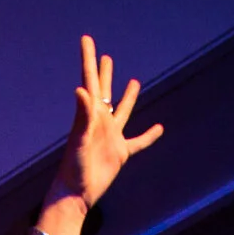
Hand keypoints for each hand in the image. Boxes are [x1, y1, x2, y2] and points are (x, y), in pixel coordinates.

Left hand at [53, 36, 162, 211]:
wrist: (76, 195)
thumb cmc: (74, 168)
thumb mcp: (79, 140)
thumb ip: (82, 115)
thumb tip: (81, 89)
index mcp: (90, 114)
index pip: (90, 80)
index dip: (88, 59)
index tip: (86, 39)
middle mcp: (100, 122)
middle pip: (104, 91)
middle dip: (104, 73)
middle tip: (105, 57)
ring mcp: (111, 137)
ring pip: (122, 112)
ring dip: (128, 97)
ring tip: (134, 81)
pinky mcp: (120, 153)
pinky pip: (138, 142)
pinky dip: (149, 136)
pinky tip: (159, 128)